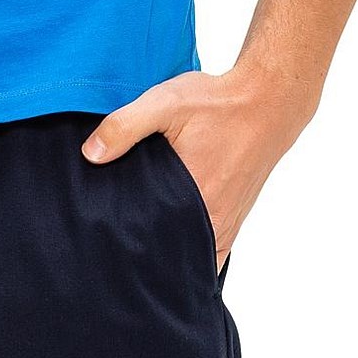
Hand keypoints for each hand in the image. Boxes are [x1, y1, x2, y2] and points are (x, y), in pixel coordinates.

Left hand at [81, 66, 317, 269]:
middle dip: (145, 256)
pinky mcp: (234, 217)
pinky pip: (210, 248)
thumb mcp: (166, 103)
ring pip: (193, 255)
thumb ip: (125, 126)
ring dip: (169, 254)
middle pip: (172, 255)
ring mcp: (227, 223)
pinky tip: (169, 240)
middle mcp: (215, 220)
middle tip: (114, 249)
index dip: (129, 248)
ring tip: (137, 247)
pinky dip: (191, 249)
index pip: (155, 243)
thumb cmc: (218, 103)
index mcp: (195, 198)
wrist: (267, 101)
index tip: (105, 247)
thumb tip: (90, 155)